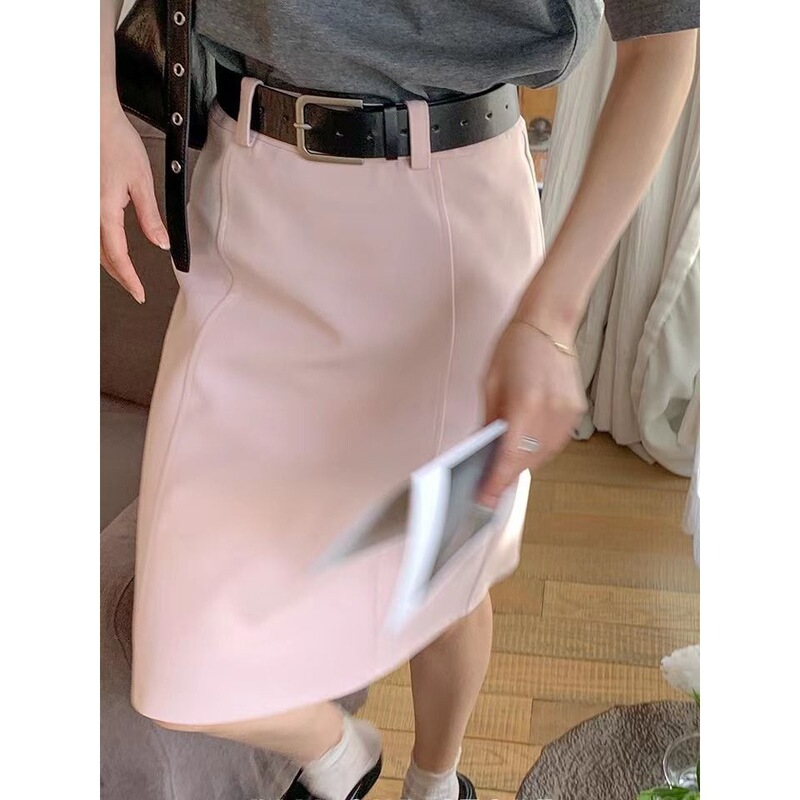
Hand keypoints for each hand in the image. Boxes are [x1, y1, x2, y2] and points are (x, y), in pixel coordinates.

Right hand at [100, 104, 169, 302]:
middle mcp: (88, 211)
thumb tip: (160, 243)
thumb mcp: (142, 182)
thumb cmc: (117, 142)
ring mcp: (82, 206)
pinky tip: (108, 249)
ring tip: (125, 274)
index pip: (118, 256)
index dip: (130, 278)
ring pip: (92, 246)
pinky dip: (99, 246)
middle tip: (135, 289)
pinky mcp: (81, 199)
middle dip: (119, 275)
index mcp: (104, 211)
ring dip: (108, 263)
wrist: (96, 119)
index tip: (140, 293)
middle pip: (102, 256)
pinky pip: (88, 231)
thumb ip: (150, 217)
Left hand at [478, 319, 586, 507]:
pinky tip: (525, 447)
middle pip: (527, 460)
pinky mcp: (577, 411)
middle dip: (507, 475)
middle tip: (489, 486)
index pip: (509, 456)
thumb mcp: (490, 384)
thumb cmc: (513, 348)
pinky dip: (539, 450)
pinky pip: (555, 442)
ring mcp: (568, 413)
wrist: (548, 324)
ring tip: (505, 467)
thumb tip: (481, 452)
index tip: (484, 497)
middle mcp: (551, 412)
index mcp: (525, 404)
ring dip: (524, 464)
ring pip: (544, 455)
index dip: (496, 481)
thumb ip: (488, 421)